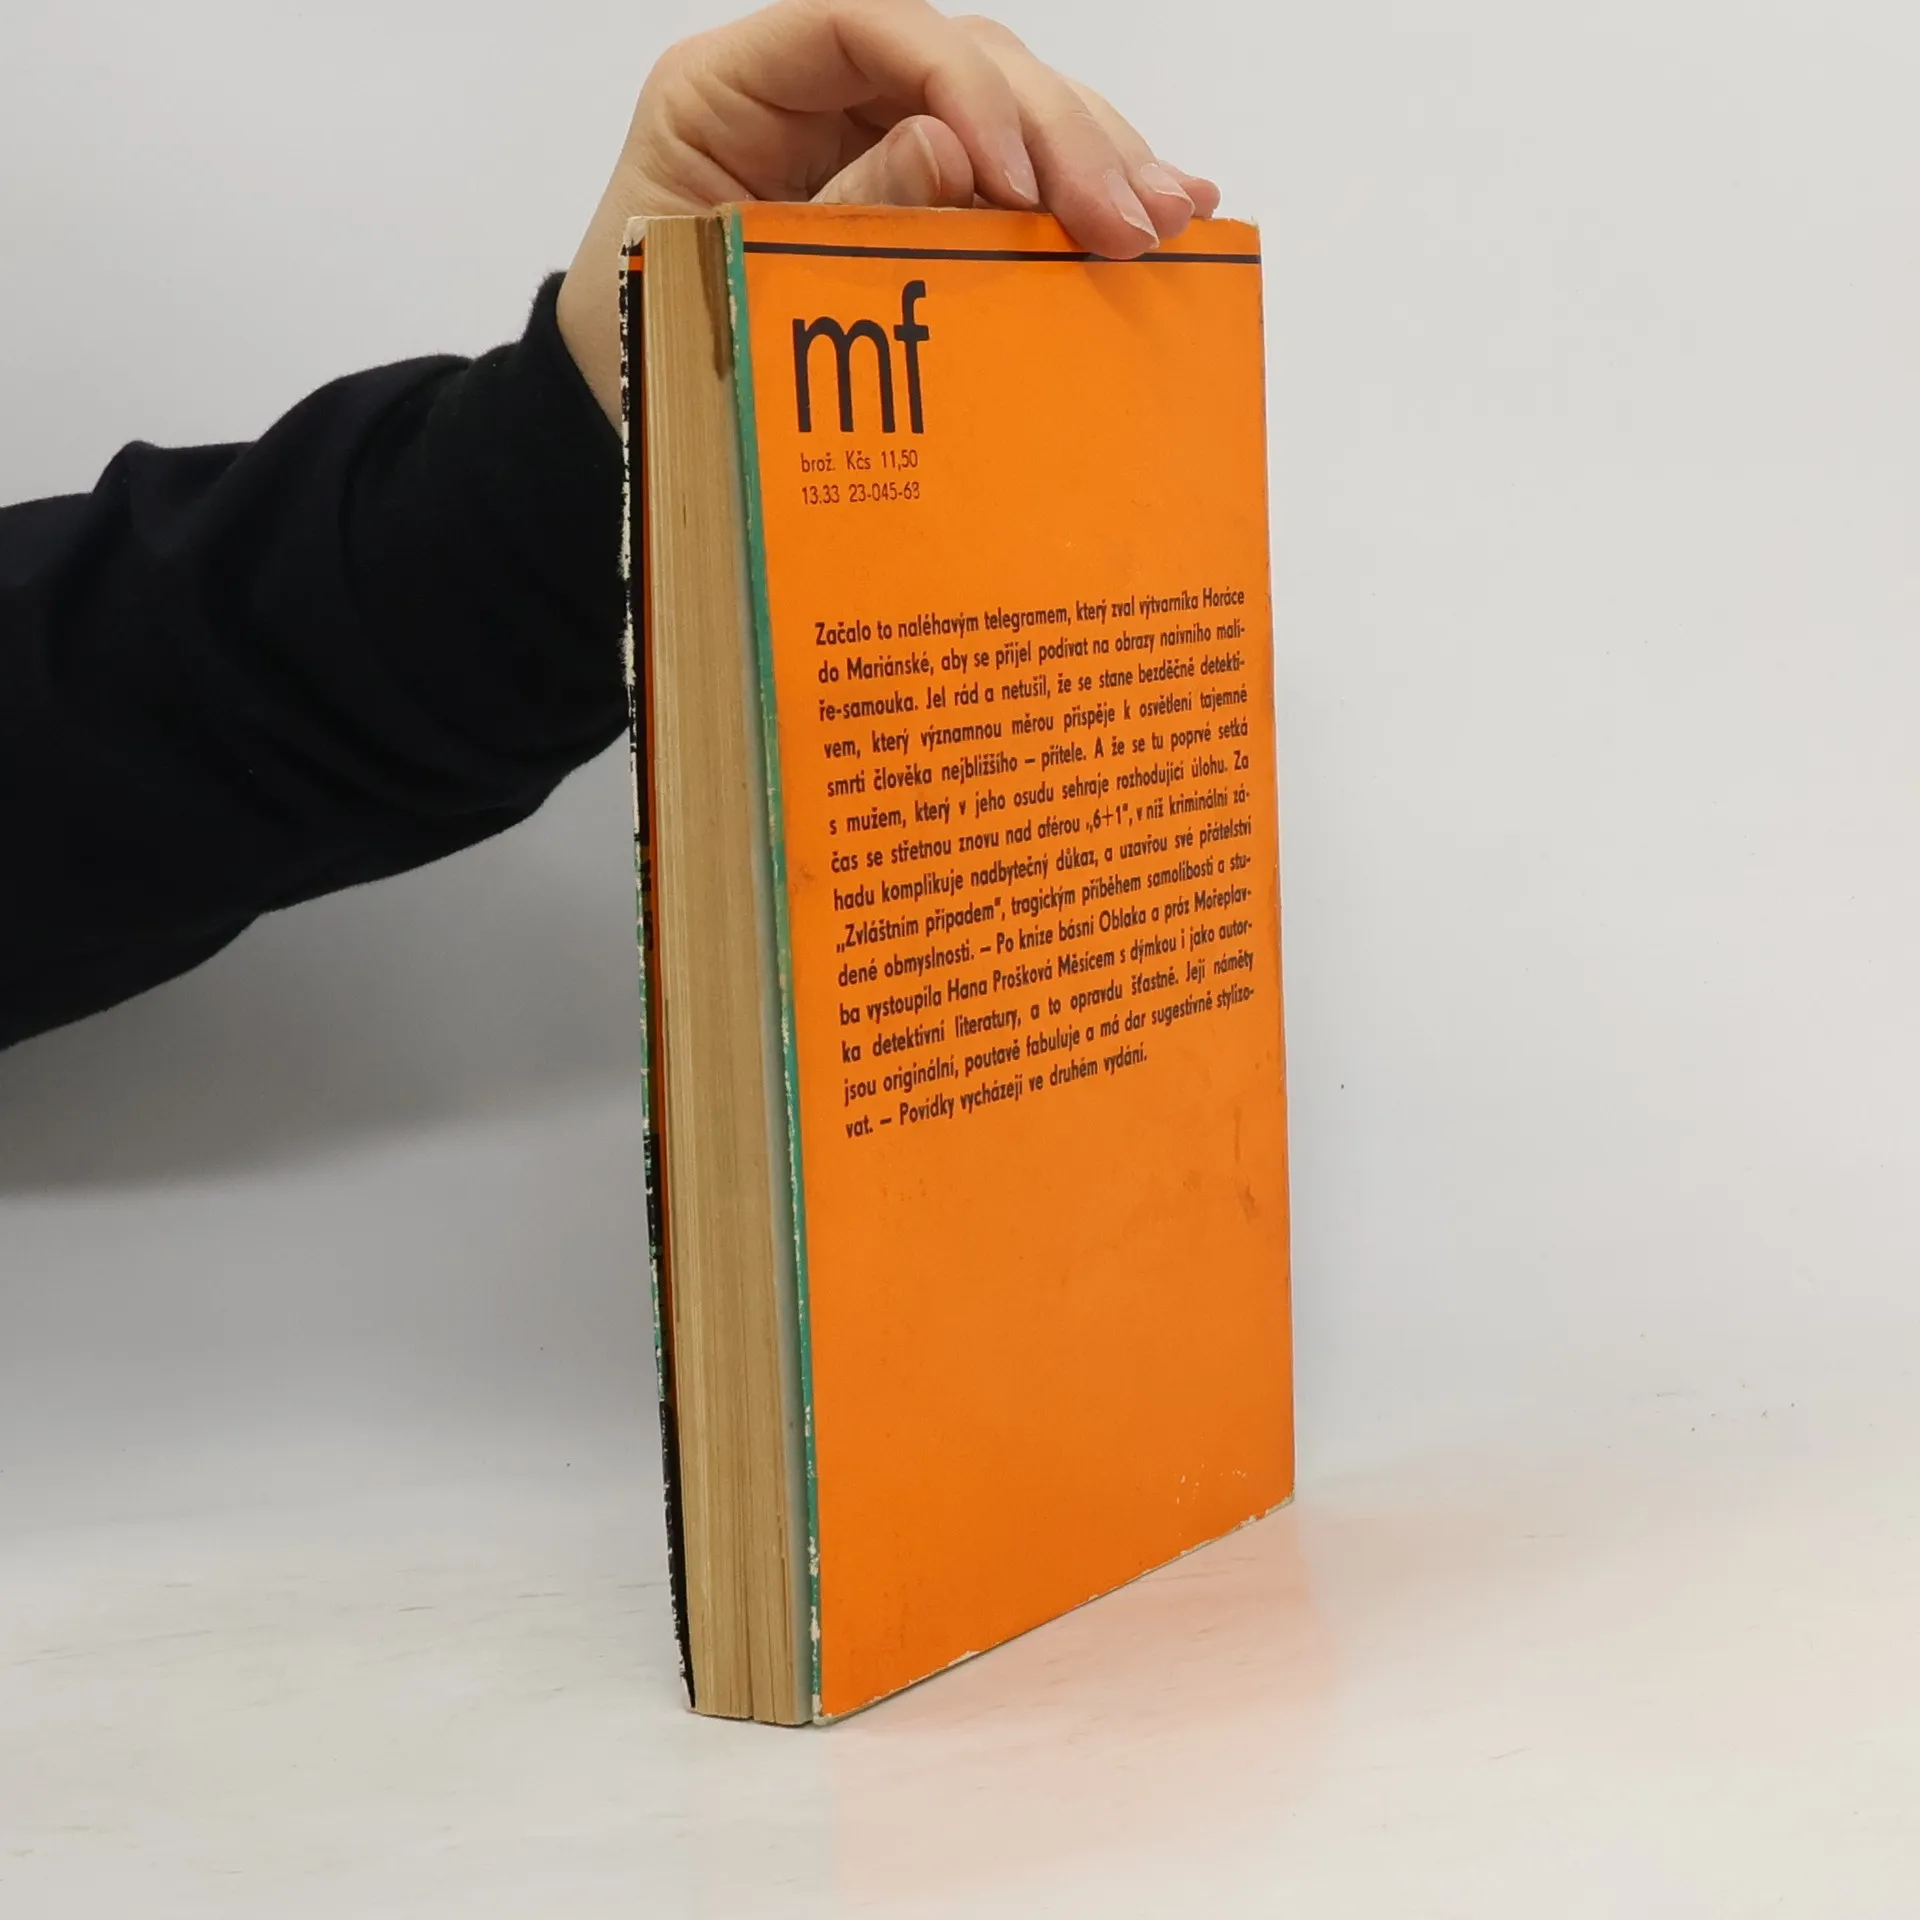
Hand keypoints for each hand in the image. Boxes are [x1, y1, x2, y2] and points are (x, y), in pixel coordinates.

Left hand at [556, 0, 1219, 421]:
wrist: (644, 402)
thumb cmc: (656, 338)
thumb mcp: (728, 285)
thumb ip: (839, 216)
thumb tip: (951, 155)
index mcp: (728, 86)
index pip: (858, 22)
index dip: (956, 85)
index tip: (1018, 180)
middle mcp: (807, 85)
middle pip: (958, 54)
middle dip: (1055, 131)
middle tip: (1127, 221)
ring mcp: (867, 126)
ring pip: (1005, 96)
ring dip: (1095, 152)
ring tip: (1173, 214)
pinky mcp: (914, 178)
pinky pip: (1011, 159)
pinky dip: (1084, 184)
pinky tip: (1166, 201)